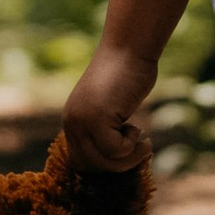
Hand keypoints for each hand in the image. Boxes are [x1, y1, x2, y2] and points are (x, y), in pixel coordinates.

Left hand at [63, 34, 159, 173]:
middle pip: (89, 166)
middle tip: (139, 150)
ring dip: (127, 158)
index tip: (127, 155)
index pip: (81, 161)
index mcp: (72, 120)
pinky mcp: (96, 118)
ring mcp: (81, 120)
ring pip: (102, 162)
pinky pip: (115, 151)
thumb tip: (113, 163)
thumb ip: (106, 130)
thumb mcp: (111, 107)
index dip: (105, 165)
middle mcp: (72, 122)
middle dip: (117, 166)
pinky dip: (131, 146)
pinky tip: (136, 126)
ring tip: (142, 142)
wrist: (130, 48)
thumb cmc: (127, 74)